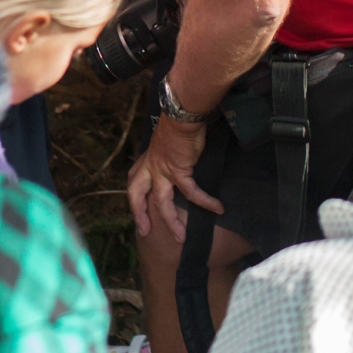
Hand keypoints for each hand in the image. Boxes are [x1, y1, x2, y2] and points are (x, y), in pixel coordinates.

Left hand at [127, 115, 221, 243]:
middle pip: (137, 194)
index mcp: (148, 159)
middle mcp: (151, 166)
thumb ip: (168, 157)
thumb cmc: (180, 125)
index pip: (134, 181)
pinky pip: (191, 192)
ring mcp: (162, 169)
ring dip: (171, 222)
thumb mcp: (167, 143)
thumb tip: (179, 163)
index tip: (138, 212)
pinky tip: (217, 208)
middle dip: (139, 214)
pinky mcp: (178, 170)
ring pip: (162, 202)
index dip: (135, 198)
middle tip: (144, 231)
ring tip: (181, 238)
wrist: (183, 114)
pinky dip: (205, 201)